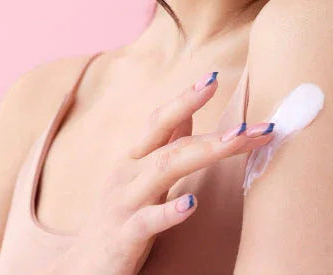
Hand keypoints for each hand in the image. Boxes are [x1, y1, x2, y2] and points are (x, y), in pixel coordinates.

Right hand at [42, 71, 275, 274]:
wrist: (78, 269)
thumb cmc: (117, 221)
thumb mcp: (138, 181)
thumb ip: (162, 148)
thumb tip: (187, 114)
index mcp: (134, 161)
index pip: (161, 122)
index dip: (185, 99)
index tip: (214, 77)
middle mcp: (127, 175)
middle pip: (170, 143)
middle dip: (213, 131)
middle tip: (253, 125)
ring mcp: (123, 204)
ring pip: (163, 171)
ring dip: (202, 153)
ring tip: (236, 142)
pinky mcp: (123, 237)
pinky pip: (148, 221)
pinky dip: (170, 211)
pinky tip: (192, 203)